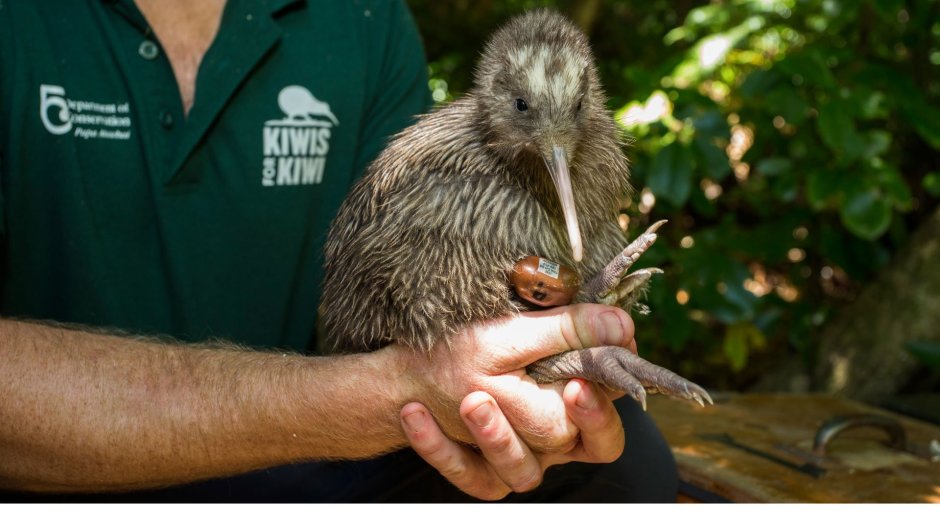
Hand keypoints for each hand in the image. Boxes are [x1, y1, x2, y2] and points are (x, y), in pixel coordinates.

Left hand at [401, 303, 635, 453]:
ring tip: (473, 401)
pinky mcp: (480, 476)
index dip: (600, 405)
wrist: (411, 374)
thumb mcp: (514, 333)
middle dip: (575, 424)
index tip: (580, 382)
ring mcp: (519, 461)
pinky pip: (466, 474)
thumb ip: (567, 331)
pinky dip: (438, 448)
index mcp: (572, 403)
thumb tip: (623, 323)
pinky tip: (415, 414)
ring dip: (497, 438)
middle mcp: (556, 439)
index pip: (608, 414)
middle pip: (593, 450)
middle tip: (562, 393)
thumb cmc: (470, 346)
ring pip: (524, 471)